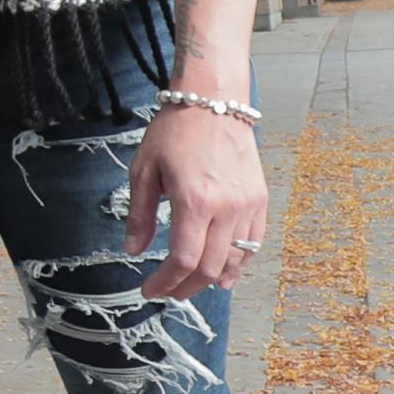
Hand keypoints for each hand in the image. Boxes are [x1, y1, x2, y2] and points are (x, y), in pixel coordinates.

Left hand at [127, 94, 265, 300]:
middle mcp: (226, 208)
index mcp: (195, 202)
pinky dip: (239, 263)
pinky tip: (225, 273)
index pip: (183, 260)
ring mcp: (247, 205)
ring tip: (192, 286)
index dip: (166, 282)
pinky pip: (253, 242)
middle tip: (169, 291)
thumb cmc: (176, 131)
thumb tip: (134, 250)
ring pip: (234, 259)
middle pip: (209, 267)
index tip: (151, 290)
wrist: (214, 102)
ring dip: (212, 279)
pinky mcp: (259, 199)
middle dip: (187, 287)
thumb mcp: (145, 171)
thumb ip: (141, 216)